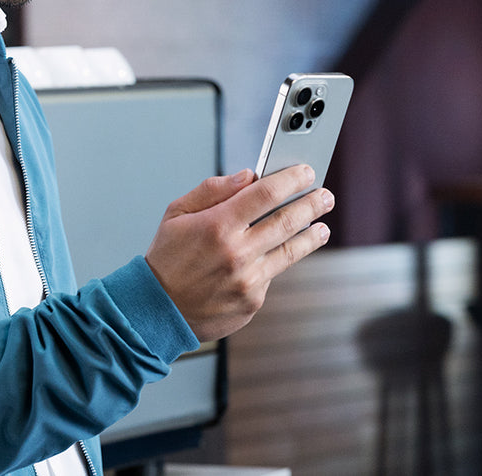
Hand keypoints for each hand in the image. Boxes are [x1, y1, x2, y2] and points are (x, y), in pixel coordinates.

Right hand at [145, 165, 333, 341]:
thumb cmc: (166, 257)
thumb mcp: (176, 213)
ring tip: (322, 226)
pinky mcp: (252, 301)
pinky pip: (272, 275)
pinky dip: (277, 261)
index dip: (290, 180)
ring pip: (290, 251)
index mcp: (217, 224)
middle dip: (311, 204)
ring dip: (311, 236)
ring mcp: (248, 279)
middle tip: (324, 195)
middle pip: (287, 221)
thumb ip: (212, 190)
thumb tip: (246, 176)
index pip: (265, 193)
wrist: (157, 309)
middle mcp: (237, 252)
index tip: (305, 172)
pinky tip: (282, 253)